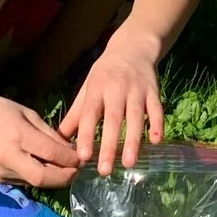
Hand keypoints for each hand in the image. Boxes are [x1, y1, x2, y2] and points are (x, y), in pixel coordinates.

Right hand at [0, 92, 80, 188]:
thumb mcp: (27, 114)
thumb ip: (48, 133)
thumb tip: (69, 149)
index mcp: (18, 136)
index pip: (50, 153)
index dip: (70, 159)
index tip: (83, 158)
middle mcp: (9, 157)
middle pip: (42, 177)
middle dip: (64, 177)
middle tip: (77, 171)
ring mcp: (1, 172)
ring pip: (34, 183)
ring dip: (53, 179)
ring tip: (65, 170)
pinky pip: (24, 182)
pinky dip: (38, 178)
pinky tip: (46, 169)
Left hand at [59, 28, 164, 173]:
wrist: (133, 46)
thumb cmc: (106, 72)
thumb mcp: (88, 87)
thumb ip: (76, 114)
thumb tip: (60, 140)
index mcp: (97, 88)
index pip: (89, 113)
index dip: (86, 134)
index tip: (83, 156)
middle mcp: (116, 89)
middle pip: (113, 118)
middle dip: (109, 145)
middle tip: (105, 170)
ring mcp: (137, 89)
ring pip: (135, 116)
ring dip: (133, 140)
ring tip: (129, 163)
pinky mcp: (154, 91)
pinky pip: (156, 109)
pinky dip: (157, 124)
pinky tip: (156, 142)